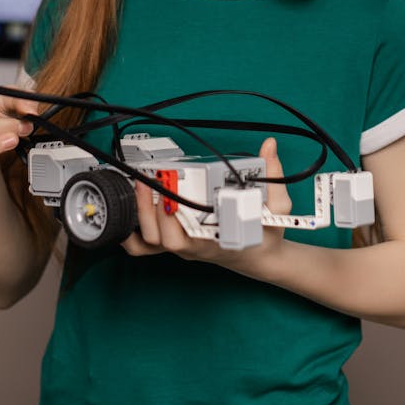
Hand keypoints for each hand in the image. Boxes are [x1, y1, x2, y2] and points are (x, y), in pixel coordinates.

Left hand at [120, 137, 291, 273]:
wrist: (261, 258)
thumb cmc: (266, 236)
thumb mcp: (278, 209)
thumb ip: (274, 177)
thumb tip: (270, 146)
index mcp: (218, 241)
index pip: (189, 238)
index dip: (173, 218)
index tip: (169, 192)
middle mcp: (196, 248)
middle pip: (163, 238)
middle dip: (151, 208)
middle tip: (150, 178)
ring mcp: (184, 249)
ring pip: (151, 243)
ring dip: (140, 214)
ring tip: (139, 184)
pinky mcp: (176, 246)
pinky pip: (146, 248)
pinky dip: (131, 234)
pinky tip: (126, 211)